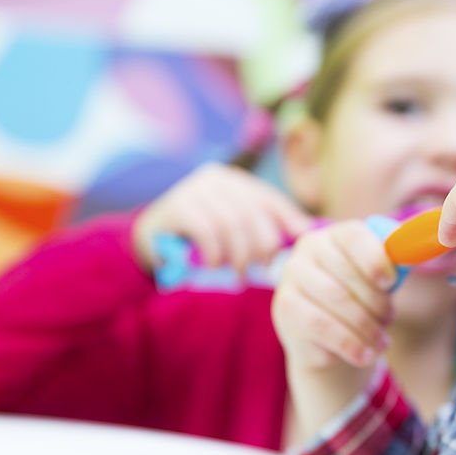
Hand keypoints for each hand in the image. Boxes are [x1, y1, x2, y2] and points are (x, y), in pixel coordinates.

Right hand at [133, 163, 312, 273]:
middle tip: (260, 270)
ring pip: (231, 225)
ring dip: (237, 256)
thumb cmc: (201, 238)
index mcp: (235, 180)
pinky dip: (215, 253)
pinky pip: (207, 232)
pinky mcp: (176, 206)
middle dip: (261, 246)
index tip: (297, 245)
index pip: (270, 198)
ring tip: (237, 276)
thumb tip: (306, 231)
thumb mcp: (233, 228)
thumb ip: (263, 226)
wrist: (150, 239)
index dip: (287, 221)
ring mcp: (194, 189)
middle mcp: (216, 178)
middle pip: (253, 214)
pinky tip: (214, 266)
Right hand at [272, 221, 397, 443]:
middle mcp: (307, 251)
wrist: (327, 340)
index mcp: (334, 235)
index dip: (375, 259)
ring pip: (337, 302)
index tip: (391, 282)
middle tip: (389, 319)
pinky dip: (351, 343)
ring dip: (366, 327)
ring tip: (380, 342)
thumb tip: (416, 250)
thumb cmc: (359, 301)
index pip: (354, 237)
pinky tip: (365, 354)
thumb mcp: (379, 281)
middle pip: (347, 275)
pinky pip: (323, 327)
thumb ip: (394, 263)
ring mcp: (291, 280)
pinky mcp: (286, 311)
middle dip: (376, 303)